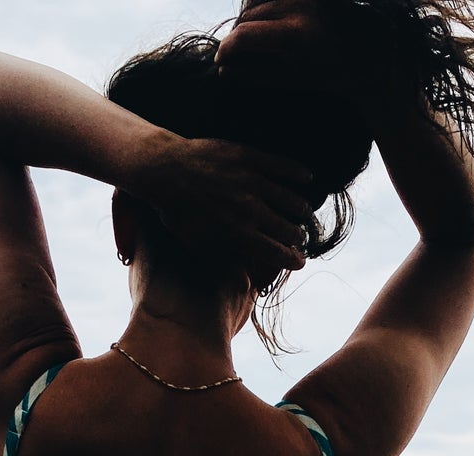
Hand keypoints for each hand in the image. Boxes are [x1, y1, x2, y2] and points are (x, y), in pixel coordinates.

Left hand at [137, 134, 313, 278]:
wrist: (165, 170)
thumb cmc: (177, 211)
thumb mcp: (197, 244)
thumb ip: (223, 260)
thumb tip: (243, 280)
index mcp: (239, 234)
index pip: (275, 252)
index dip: (291, 259)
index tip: (299, 262)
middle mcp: (250, 210)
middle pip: (286, 227)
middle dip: (297, 236)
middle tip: (300, 238)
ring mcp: (252, 182)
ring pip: (288, 198)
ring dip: (301, 208)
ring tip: (306, 213)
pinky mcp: (250, 158)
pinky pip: (281, 166)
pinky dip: (297, 172)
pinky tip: (307, 178)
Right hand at [215, 0, 350, 94]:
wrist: (363, 52)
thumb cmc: (328, 73)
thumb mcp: (291, 80)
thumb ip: (255, 75)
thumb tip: (224, 72)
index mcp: (296, 36)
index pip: (245, 36)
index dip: (226, 50)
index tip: (220, 62)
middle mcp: (297, 7)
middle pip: (246, 19)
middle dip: (236, 39)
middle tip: (235, 58)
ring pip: (254, 7)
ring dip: (247, 26)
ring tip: (252, 46)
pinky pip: (266, 0)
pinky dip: (259, 14)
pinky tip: (266, 30)